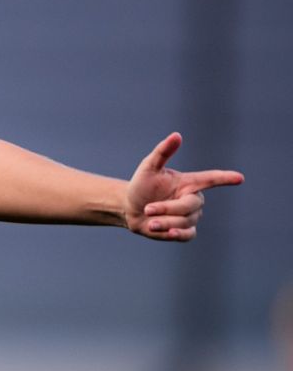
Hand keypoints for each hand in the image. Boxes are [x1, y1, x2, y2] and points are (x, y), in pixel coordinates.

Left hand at [126, 132, 243, 240]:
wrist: (131, 209)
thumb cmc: (141, 186)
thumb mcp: (149, 167)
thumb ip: (163, 152)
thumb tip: (177, 135)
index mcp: (189, 182)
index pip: (210, 179)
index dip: (225, 178)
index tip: (239, 178)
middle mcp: (193, 199)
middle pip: (189, 205)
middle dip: (167, 208)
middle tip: (148, 209)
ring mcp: (191, 216)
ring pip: (185, 221)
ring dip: (165, 222)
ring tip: (150, 222)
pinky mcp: (185, 231)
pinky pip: (188, 235)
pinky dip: (177, 234)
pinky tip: (168, 233)